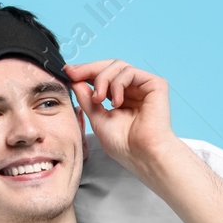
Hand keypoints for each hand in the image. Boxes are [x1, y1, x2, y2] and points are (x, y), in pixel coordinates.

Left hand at [64, 59, 179, 177]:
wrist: (142, 155)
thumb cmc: (124, 145)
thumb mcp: (97, 119)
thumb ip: (87, 99)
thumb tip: (74, 80)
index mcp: (121, 98)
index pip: (102, 77)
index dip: (85, 72)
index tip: (67, 72)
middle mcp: (133, 90)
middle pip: (109, 67)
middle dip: (88, 69)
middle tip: (73, 74)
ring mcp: (144, 86)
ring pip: (117, 66)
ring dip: (102, 79)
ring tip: (98, 99)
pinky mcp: (155, 84)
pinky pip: (130, 72)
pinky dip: (117, 84)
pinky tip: (116, 102)